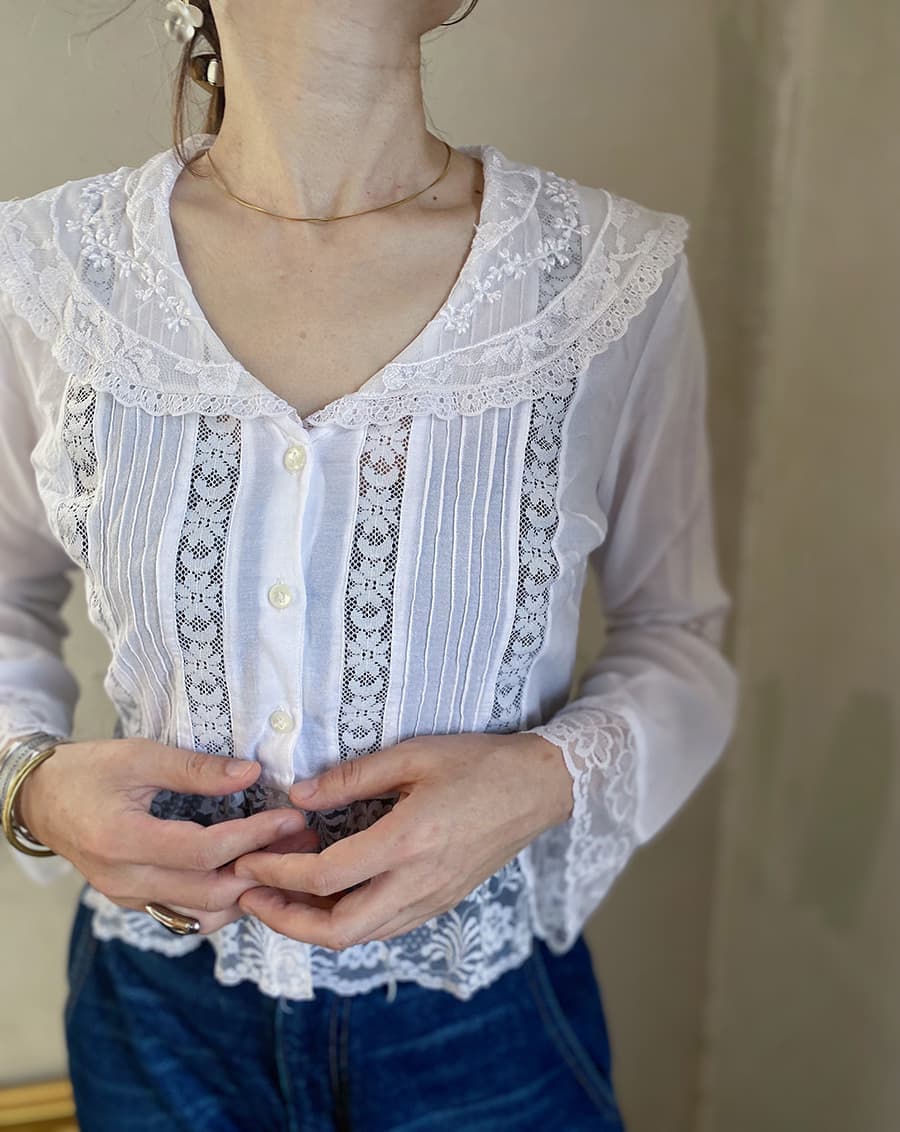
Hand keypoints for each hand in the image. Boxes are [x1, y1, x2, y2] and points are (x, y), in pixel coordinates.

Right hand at [17, 738, 319, 933]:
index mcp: (123, 841)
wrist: (40, 799)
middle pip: (211, 892)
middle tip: (304, 841)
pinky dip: (225, 900)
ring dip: (249, 892)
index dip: (255, 836)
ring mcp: (130, 898)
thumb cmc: (89, 770)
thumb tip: (252, 774)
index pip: (206, 852)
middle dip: (264, 868)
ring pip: (204, 914)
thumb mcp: (141, 755)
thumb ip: (197, 769)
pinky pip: (189, 913)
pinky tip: (252, 874)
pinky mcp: (136, 902)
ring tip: (288, 860)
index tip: (292, 817)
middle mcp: (126, 881)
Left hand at [233, 732, 573, 950]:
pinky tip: (329, 895)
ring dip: (312, 925)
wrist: (539, 788)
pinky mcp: (442, 903)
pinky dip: (346, 921)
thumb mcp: (414, 755)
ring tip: (280, 895)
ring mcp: (433, 900)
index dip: (279, 872)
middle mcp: (419, 882)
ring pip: (360, 936)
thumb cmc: (479, 763)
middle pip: (338, 930)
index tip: (248, 859)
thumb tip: (298, 796)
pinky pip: (384, 927)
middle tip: (250, 894)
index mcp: (409, 842)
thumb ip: (353, 776)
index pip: (327, 876)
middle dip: (284, 920)